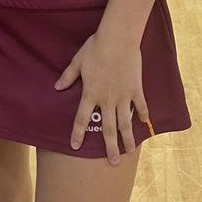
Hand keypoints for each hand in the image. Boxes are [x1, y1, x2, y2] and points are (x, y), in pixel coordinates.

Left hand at [54, 30, 148, 165]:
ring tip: (130, 151)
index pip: (81, 118)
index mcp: (90, 93)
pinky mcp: (136, 89)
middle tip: (113, 162)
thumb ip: (68, 76)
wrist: (117, 39)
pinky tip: (145, 123)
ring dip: (127, 138)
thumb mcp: (77, 62)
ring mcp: (123, 96)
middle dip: (110, 147)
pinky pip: (140, 106)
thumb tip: (57, 87)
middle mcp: (107, 99)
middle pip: (108, 128)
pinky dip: (142, 115)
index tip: (75, 146)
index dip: (78, 133)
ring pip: (125, 123)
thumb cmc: (95, 48)